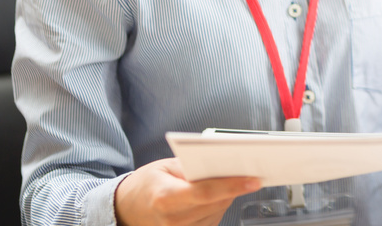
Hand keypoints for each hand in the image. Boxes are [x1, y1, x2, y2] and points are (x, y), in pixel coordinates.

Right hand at [114, 157, 261, 225]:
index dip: (232, 186)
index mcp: (165, 199)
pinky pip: (212, 220)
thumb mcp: (165, 166)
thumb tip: (224, 163)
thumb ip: (192, 166)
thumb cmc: (147, 184)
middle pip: (216, 204)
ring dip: (228, 196)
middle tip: (251, 171)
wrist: (127, 209)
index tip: (254, 180)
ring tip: (229, 180)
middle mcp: (173, 221)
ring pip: (218, 213)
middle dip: (234, 187)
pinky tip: (217, 194)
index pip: (205, 192)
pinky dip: (219, 205)